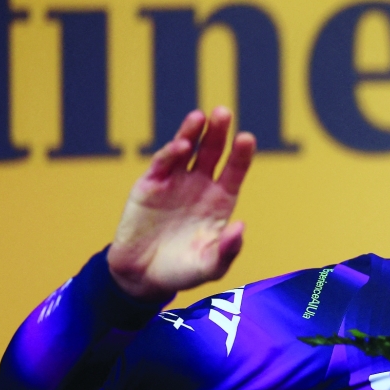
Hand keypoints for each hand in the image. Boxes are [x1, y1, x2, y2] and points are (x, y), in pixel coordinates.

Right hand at [107, 107, 255, 300]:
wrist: (143, 278)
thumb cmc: (182, 272)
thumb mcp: (210, 267)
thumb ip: (226, 251)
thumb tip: (241, 226)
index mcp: (220, 200)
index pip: (234, 170)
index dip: (241, 154)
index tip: (246, 138)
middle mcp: (199, 186)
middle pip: (212, 152)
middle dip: (218, 132)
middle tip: (223, 112)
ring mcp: (174, 183)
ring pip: (186, 150)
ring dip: (192, 132)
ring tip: (199, 117)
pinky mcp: (150, 186)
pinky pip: (162, 164)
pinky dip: (169, 153)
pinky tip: (179, 145)